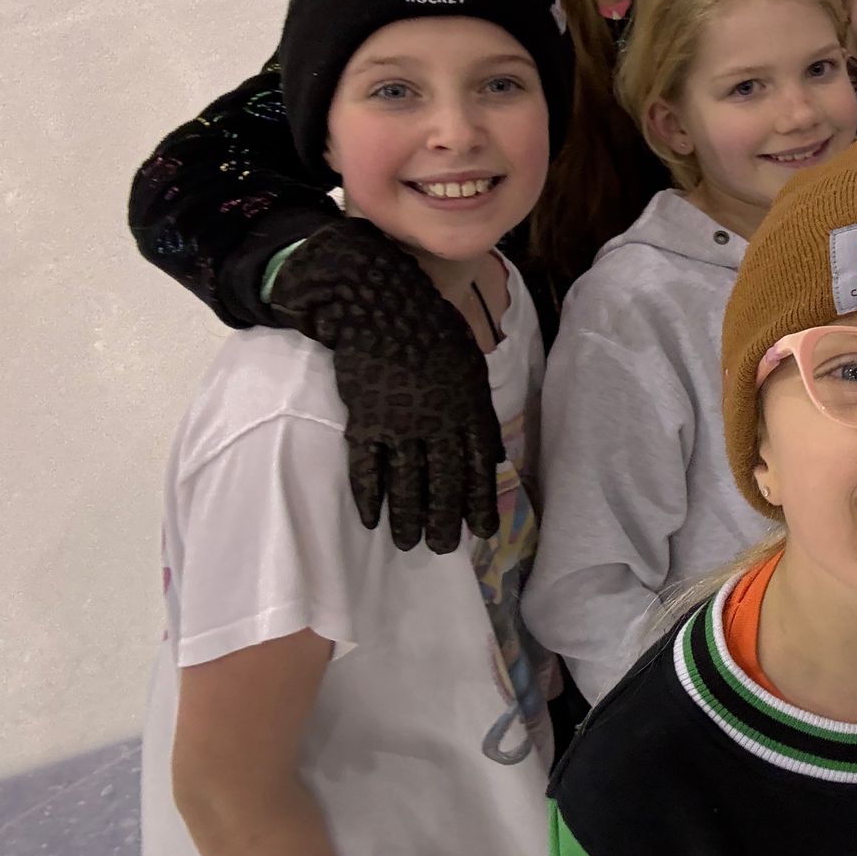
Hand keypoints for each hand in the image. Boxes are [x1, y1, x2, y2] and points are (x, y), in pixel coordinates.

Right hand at [269, 219, 502, 550]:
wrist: (384, 306)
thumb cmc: (432, 332)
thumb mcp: (470, 369)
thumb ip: (478, 414)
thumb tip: (490, 455)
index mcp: (469, 409)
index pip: (478, 467)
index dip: (480, 502)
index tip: (483, 531)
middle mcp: (438, 424)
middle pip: (443, 482)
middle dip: (445, 519)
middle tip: (442, 548)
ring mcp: (400, 425)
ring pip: (406, 483)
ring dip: (408, 518)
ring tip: (409, 544)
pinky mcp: (365, 421)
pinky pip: (367, 467)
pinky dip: (368, 496)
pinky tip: (371, 520)